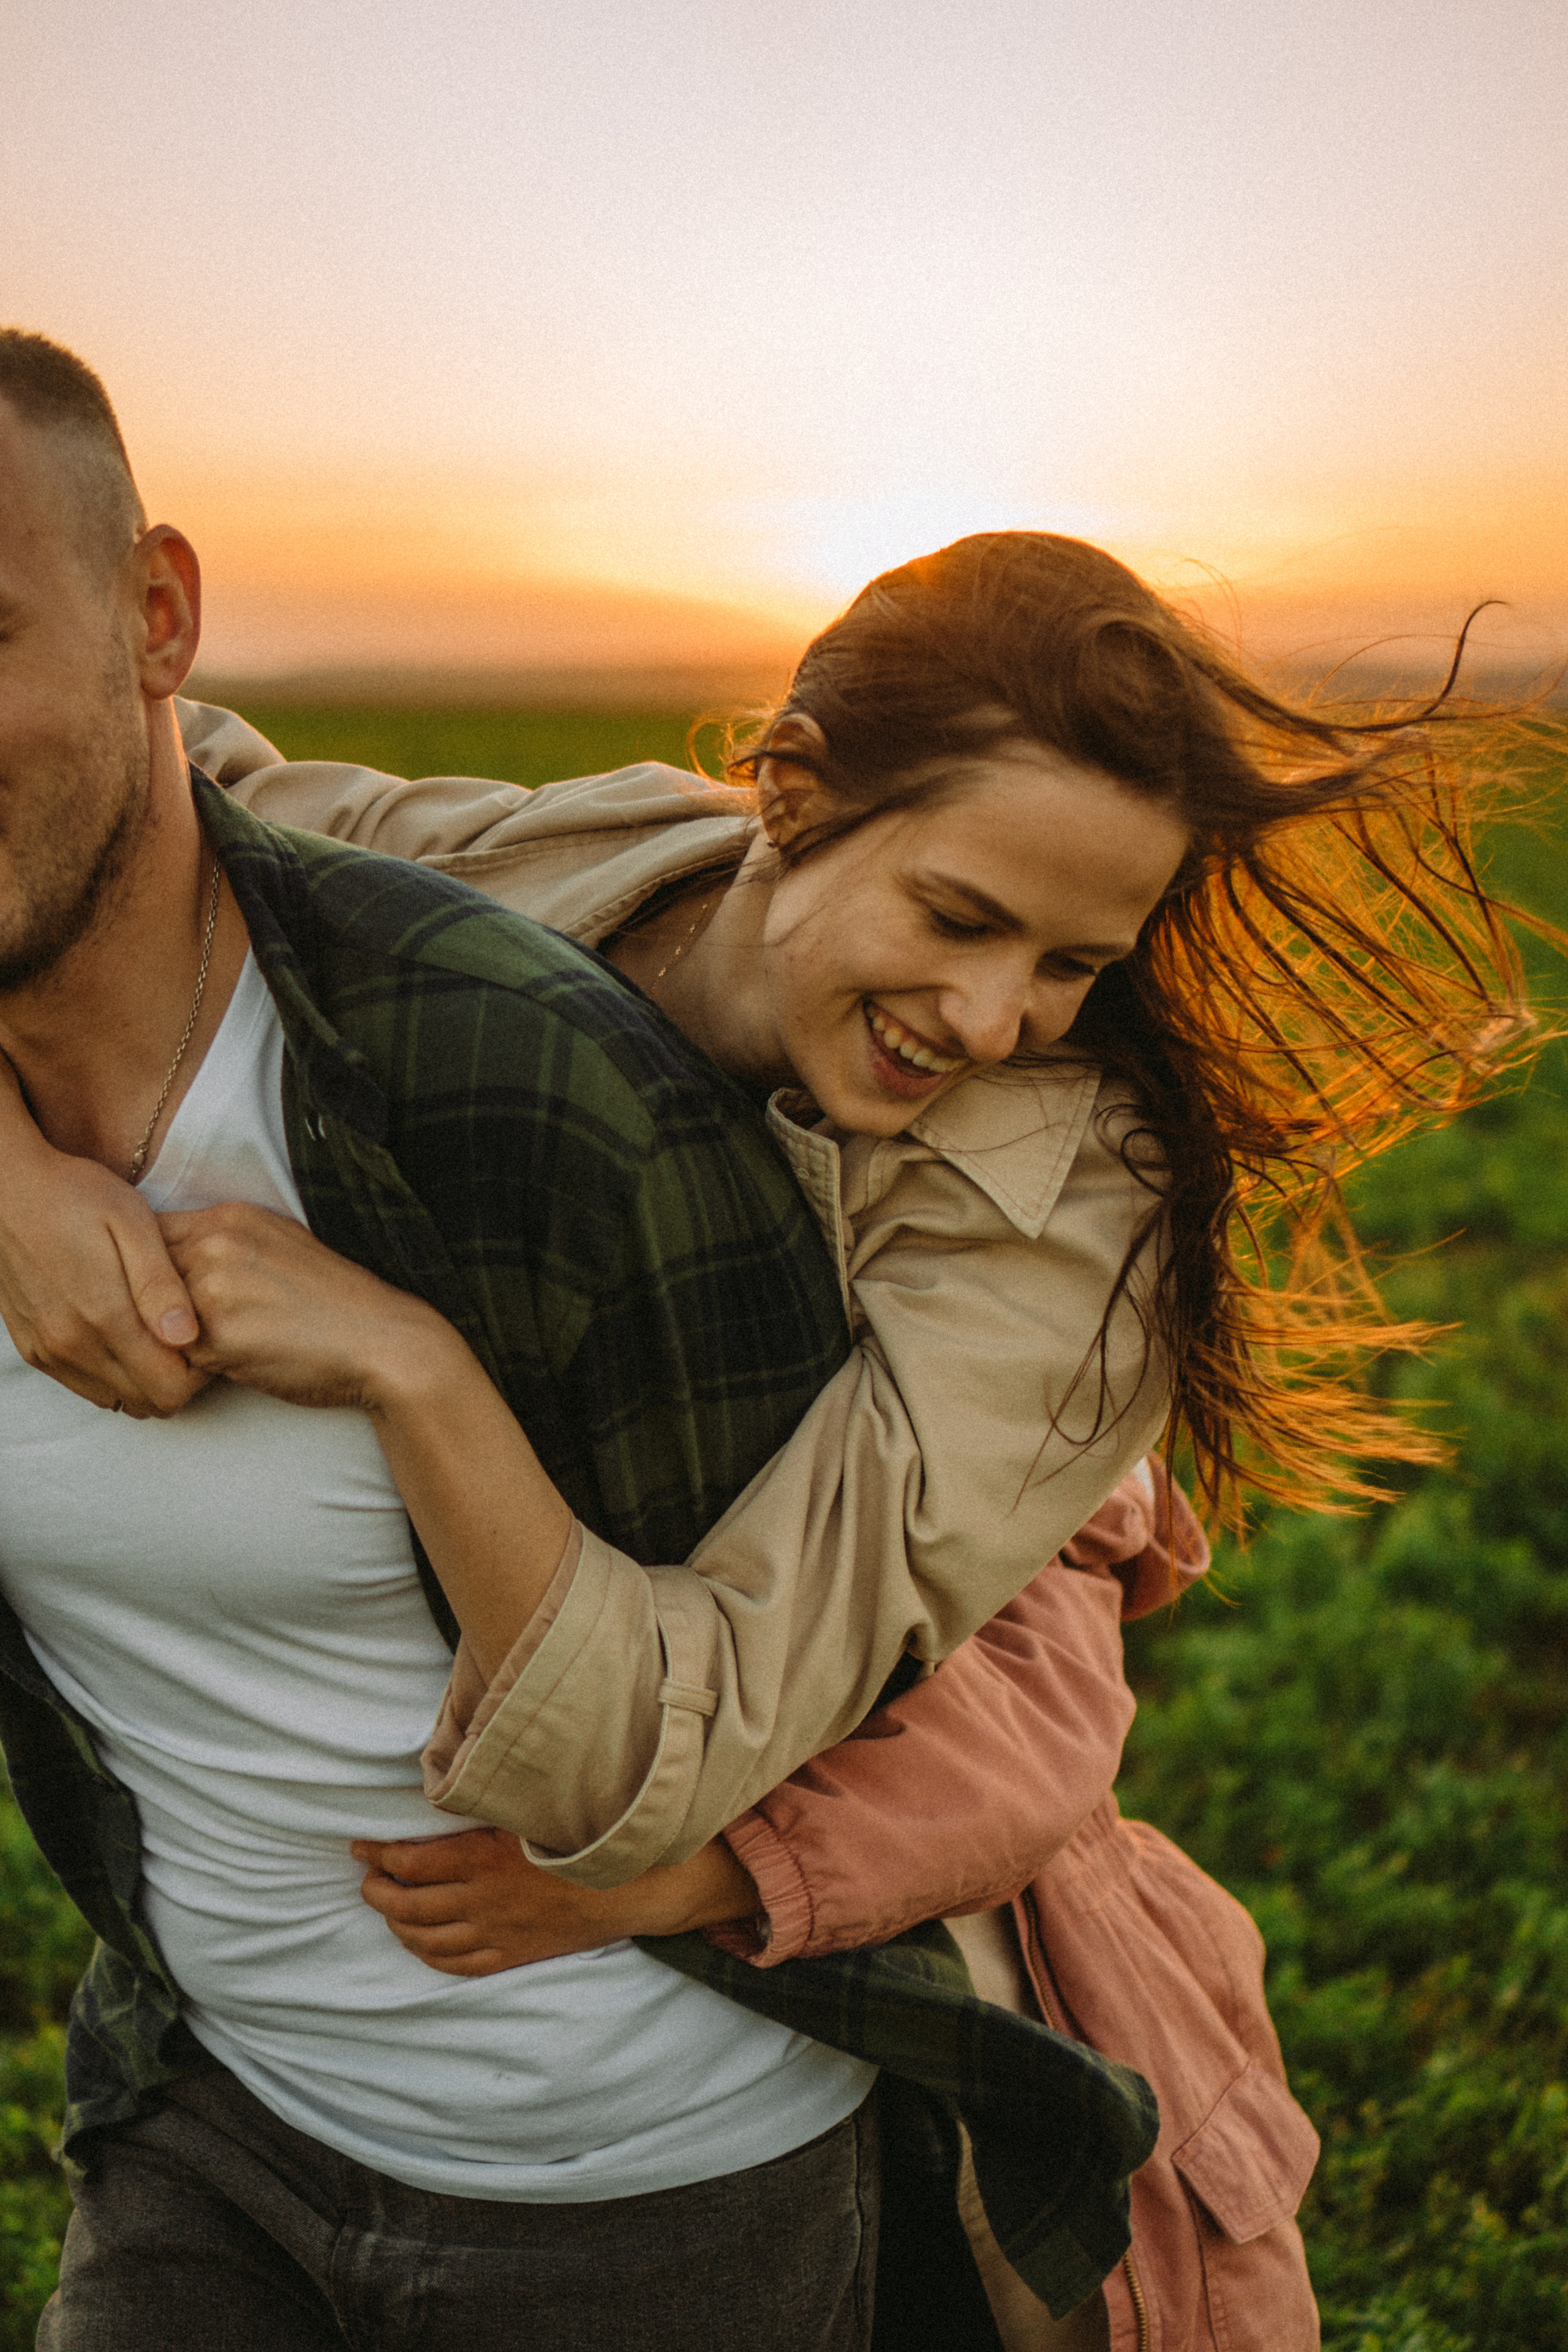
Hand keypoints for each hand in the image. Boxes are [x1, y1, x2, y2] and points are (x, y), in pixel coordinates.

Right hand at [0, 1063, 205, 1417]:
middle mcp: (73, 1346)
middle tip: (186, 1335)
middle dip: (177, 1379)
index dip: (199, 1372)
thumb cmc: (76, 1196)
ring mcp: (49, 1351)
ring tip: (156, 1332)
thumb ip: (160, 1284)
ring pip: (117, 1400)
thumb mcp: (132, 1223)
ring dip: (145, 1379)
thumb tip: (188, 1336)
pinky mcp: (33, 1348)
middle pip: (147, 1404)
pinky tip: (123, 1334)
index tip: (207, 1336)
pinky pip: (85, 1386)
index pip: (170, 1390)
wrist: (4, 1189)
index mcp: (105, 1316)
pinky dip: (112, 1374)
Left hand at [160, 1201, 463, 1411]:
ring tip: (222, 1349)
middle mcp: (217, 1242)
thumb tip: (164, 1262)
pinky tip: (240, 1366)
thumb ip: (221, 1244)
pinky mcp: (219, 1336)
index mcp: (230, 1215)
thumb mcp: (278, 1246)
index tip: (174, 1296)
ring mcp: (215, 1287)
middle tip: (191, 1331)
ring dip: (176, 1340)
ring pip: (154, 1320)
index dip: (153, 1271)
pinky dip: (199, 1368)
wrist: (385, 1342)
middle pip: (142, 1278)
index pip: (149, 1236)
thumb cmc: (333, 1303)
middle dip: (158, 1308)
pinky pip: (177, 1358)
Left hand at [352, 1827, 760, 1976]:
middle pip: (405, 1905)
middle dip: (376, 1891)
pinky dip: (427, 1955)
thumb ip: (489, 1795)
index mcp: (480, 1858)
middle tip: (366, 1876)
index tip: (359, 1846)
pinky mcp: (508, 1955)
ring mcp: (492, 1933)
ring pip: (423, 1939)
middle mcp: (479, 1901)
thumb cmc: (580, 1835)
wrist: (627, 1887)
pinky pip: (454, 1964)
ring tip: (386, 1905)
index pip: (408, 1862)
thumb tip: (451, 1774)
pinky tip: (419, 1942)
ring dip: (395, 1923)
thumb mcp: (531, 1806)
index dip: (376, 1855)